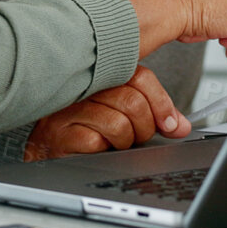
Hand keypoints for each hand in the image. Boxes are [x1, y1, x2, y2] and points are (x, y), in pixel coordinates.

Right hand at [23, 66, 187, 161]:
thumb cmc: (85, 130)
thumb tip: (180, 126)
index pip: (140, 77)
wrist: (46, 152)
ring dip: (125, 141)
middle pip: (133, 101)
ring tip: (115, 143)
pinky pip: (96, 141)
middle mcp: (84, 87)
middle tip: (137, 136)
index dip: (162, 103)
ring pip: (119, 123)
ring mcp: (69, 109)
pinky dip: (104, 150)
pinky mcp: (60, 133)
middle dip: (145, 126)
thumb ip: (152, 115)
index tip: (171, 124)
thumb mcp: (121, 114)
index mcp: (101, 75)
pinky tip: (97, 148)